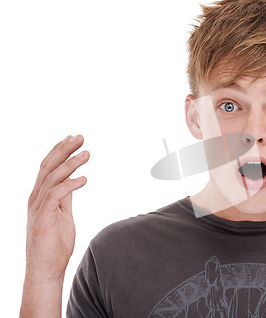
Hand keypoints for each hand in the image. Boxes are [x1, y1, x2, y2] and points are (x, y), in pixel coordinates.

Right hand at [25, 134, 88, 280]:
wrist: (46, 269)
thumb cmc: (54, 244)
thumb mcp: (63, 214)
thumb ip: (65, 197)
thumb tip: (74, 179)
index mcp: (41, 196)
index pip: (48, 167)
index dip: (59, 151)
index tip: (73, 138)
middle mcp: (36, 198)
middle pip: (48, 167)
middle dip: (64, 149)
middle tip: (80, 137)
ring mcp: (38, 208)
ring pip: (52, 178)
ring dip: (70, 163)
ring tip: (86, 153)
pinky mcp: (43, 219)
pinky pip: (55, 196)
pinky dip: (69, 185)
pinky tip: (83, 179)